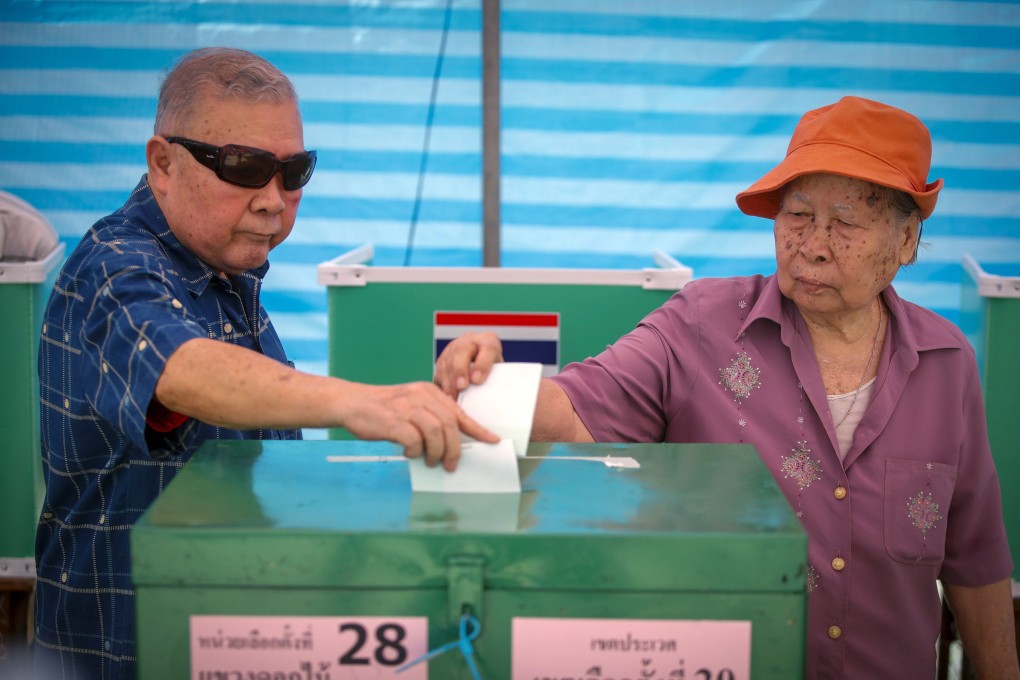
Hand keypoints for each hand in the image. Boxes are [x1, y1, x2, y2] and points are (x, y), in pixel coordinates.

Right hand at [343, 381, 498, 470]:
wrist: (352, 402)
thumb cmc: (383, 409)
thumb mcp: (412, 404)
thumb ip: (430, 416)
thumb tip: (450, 442)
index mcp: (429, 392)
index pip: (458, 412)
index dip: (477, 428)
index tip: (492, 440)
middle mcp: (421, 397)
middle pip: (449, 425)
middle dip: (454, 449)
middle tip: (450, 465)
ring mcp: (407, 408)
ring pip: (435, 433)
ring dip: (436, 452)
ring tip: (430, 461)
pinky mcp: (393, 421)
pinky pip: (414, 440)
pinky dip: (415, 451)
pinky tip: (408, 452)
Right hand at [433, 332, 503, 397]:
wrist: (480, 361)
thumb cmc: (493, 369)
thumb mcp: (499, 371)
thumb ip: (495, 378)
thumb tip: (492, 394)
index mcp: (488, 341)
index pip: (487, 347)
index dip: (482, 364)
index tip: (477, 380)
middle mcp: (469, 341)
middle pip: (462, 350)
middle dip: (460, 370)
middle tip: (462, 386)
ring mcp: (453, 348)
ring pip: (448, 361)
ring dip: (450, 381)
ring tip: (454, 397)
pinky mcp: (442, 360)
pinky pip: (439, 371)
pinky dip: (443, 385)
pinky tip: (447, 397)